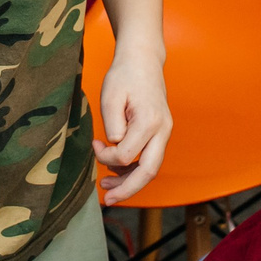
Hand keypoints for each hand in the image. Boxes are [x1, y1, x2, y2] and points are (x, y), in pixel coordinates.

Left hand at [91, 48, 172, 205]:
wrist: (143, 60)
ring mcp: (165, 132)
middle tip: (107, 200)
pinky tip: (118, 171)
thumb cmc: (124, 75)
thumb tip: (114, 147)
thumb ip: (112, 124)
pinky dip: (135, 169)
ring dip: (130, 181)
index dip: (106, 157)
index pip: (126, 155)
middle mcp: (163, 130)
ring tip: (108, 187)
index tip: (95, 144)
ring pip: (151, 168)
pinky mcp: (160, 133)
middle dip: (127, 189)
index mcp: (149, 121)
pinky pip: (151, 158)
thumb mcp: (110, 95)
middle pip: (148, 172)